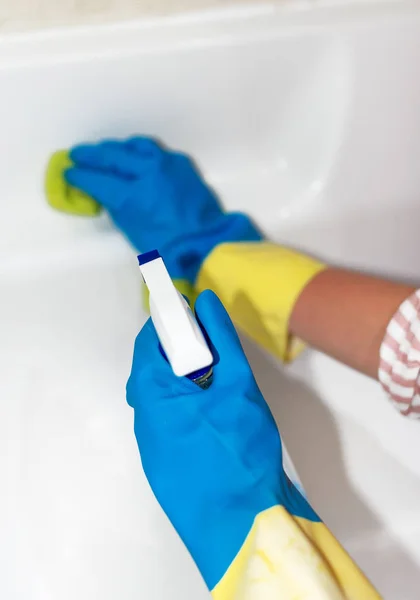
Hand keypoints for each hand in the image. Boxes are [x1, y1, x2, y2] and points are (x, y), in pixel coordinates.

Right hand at [66, 137, 260, 282]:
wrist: (206, 241)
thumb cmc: (168, 247)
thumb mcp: (133, 231)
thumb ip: (117, 207)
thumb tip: (107, 193)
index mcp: (132, 197)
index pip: (98, 180)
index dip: (80, 176)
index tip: (70, 173)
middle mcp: (147, 173)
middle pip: (112, 156)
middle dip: (92, 155)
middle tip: (78, 154)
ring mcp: (166, 164)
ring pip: (134, 146)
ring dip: (116, 147)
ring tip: (106, 151)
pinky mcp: (181, 163)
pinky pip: (154, 150)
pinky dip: (139, 151)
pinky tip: (135, 155)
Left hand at [126, 290, 317, 590]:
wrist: (241, 523)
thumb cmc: (240, 449)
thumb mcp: (238, 384)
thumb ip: (222, 338)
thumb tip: (205, 301)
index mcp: (152, 392)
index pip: (150, 339)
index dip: (172, 320)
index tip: (196, 317)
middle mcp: (142, 416)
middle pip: (154, 368)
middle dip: (183, 353)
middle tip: (217, 357)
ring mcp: (150, 444)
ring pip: (163, 396)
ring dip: (186, 382)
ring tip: (220, 389)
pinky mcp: (162, 465)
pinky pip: (168, 422)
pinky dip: (186, 409)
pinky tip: (214, 422)